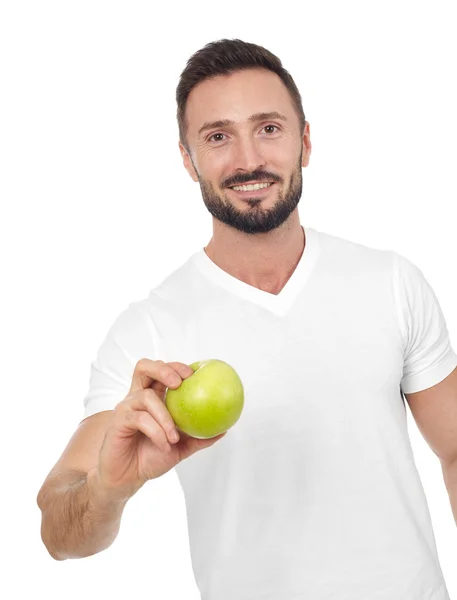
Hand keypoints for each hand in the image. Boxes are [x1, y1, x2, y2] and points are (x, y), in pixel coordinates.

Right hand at [96, 359, 225, 501]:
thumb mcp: (182, 447)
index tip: (194, 374)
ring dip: (165, 417)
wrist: (128, 478)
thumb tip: (225, 428)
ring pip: (146, 396)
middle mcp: (137, 397)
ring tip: (175, 437)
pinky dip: (156, 432)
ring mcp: (126, 407)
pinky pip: (140, 419)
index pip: (161, 371)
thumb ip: (199, 436)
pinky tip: (165, 444)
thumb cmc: (151, 458)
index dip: (176, 367)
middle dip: (163, 369)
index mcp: (153, 397)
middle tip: (179, 383)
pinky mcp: (118, 421)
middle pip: (144, 367)